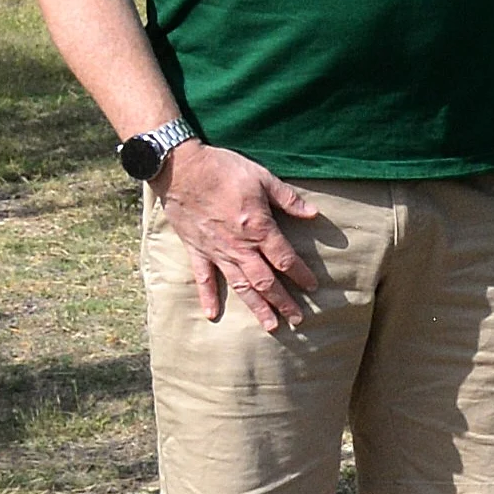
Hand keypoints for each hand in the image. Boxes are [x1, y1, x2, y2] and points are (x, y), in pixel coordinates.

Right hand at [154, 144, 323, 329]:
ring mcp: (216, 251)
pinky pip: (203, 278)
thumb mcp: (262, 177)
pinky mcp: (196, 249)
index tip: (313, 287)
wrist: (180, 167)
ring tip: (270, 326)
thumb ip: (288, 199)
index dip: (301, 274)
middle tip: (298, 320)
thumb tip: (313, 213)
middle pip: (265, 281)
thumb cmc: (223, 169)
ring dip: (256, 307)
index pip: (285, 259)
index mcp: (258, 228)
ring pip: (240, 286)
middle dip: (283, 302)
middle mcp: (239, 246)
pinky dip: (207, 297)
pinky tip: (212, 315)